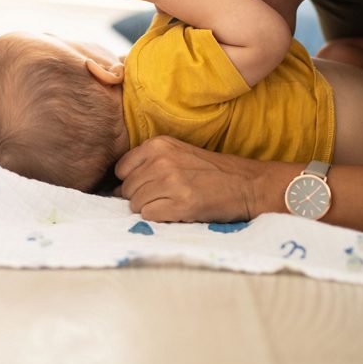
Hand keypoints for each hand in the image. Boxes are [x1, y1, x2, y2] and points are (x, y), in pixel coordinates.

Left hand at [115, 136, 269, 222]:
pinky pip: (149, 216)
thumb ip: (149, 163)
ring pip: (135, 205)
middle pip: (126, 189)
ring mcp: (171, 181)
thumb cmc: (212, 172)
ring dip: (151, 209)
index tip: (149, 187)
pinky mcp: (181, 203)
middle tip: (165, 199)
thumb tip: (115, 190)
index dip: (132, 182)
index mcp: (158, 144)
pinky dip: (160, 219)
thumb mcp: (178, 154)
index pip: (121, 169)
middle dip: (141, 198)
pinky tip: (177, 213)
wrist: (248, 184)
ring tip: (173, 204)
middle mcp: (161, 160)